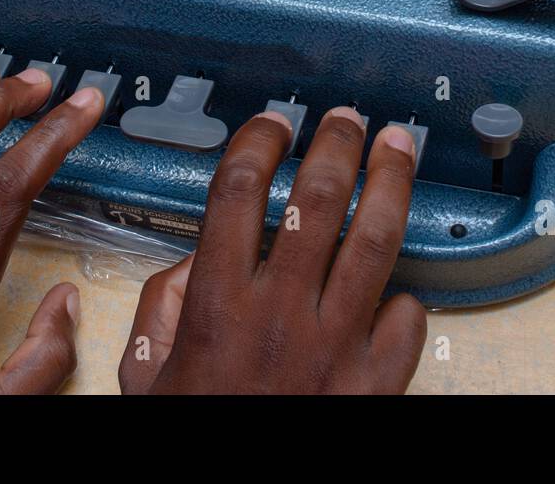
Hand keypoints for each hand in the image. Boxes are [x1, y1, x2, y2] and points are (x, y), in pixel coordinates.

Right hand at [118, 107, 426, 393]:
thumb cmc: (195, 434)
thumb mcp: (145, 376)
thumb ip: (159, 306)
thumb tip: (190, 263)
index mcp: (217, 306)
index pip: (239, 191)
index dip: (258, 142)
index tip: (271, 124)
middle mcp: (281, 314)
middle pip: (318, 198)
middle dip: (336, 144)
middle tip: (345, 120)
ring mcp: (337, 346)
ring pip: (376, 239)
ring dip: (390, 181)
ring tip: (396, 148)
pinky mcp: (378, 383)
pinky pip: (409, 318)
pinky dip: (408, 296)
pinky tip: (400, 284)